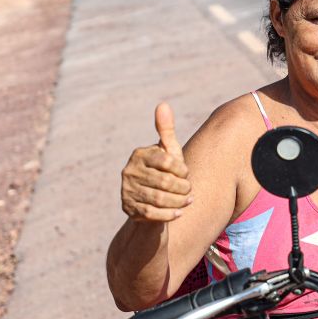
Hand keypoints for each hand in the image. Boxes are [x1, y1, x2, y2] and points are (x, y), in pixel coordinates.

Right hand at [121, 102, 192, 221]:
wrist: (152, 202)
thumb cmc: (165, 171)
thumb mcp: (168, 151)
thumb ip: (166, 130)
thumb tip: (163, 104)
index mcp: (140, 155)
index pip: (166, 161)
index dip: (181, 169)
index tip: (186, 174)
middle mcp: (129, 172)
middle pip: (165, 182)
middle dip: (182, 188)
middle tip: (190, 190)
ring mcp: (127, 191)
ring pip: (159, 198)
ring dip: (178, 201)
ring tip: (187, 201)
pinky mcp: (128, 209)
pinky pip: (152, 213)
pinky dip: (169, 214)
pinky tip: (179, 213)